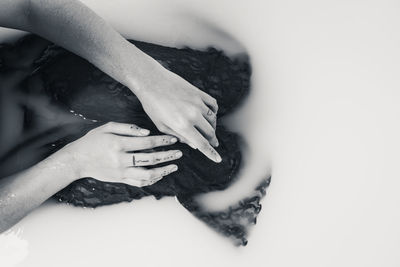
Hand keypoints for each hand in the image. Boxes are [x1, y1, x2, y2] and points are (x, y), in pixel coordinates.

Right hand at [62, 122, 181, 186]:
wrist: (76, 160)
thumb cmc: (92, 141)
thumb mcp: (107, 127)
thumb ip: (128, 128)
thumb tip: (147, 132)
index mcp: (118, 143)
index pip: (146, 142)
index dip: (162, 141)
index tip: (173, 140)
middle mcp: (121, 159)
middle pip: (150, 159)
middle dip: (167, 156)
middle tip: (180, 153)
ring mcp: (121, 172)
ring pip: (147, 174)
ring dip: (163, 171)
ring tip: (174, 166)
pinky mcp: (120, 180)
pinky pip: (139, 182)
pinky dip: (152, 180)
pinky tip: (160, 175)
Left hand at [133, 63, 221, 162]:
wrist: (151, 80)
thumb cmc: (152, 105)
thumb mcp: (161, 125)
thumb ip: (179, 136)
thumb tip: (194, 145)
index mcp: (182, 125)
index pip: (202, 144)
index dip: (211, 153)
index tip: (218, 159)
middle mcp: (193, 114)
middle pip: (210, 132)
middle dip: (212, 140)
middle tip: (213, 144)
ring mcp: (197, 102)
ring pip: (213, 120)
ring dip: (213, 128)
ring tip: (209, 131)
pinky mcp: (199, 93)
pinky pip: (213, 105)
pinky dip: (214, 113)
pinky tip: (210, 115)